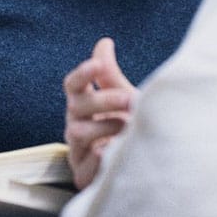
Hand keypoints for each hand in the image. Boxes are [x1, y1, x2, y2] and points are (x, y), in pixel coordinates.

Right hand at [64, 37, 137, 188]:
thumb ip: (109, 73)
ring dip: (104, 127)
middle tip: (130, 99)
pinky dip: (97, 159)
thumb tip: (104, 42)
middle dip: (103, 100)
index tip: (97, 64)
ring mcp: (77, 150)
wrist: (143, 161)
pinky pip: (83, 167)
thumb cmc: (129, 125)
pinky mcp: (83, 174)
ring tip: (127, 127)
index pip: (73, 85)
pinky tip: (112, 152)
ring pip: (77, 133)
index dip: (83, 73)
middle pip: (76, 106)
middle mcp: (76, 124)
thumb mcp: (122, 96)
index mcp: (83, 104)